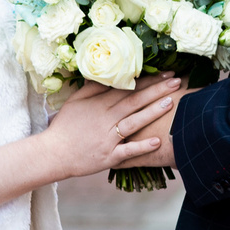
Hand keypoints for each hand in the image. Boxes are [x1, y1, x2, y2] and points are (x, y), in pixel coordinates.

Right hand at [40, 75, 183, 179]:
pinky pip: (127, 151)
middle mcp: (106, 119)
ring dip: (152, 112)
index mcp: (99, 104)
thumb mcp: (75, 101)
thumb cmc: (65, 126)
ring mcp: (108, 138)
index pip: (127, 88)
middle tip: (177, 81)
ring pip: (133, 122)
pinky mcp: (108, 156)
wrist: (53, 153)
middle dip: (157, 91)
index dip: (147, 80)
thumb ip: (93, 87)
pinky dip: (141, 146)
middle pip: (134, 102)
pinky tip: (157, 141)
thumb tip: (109, 72)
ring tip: (170, 103)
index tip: (166, 72)